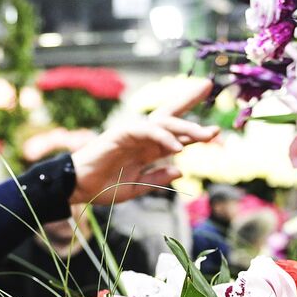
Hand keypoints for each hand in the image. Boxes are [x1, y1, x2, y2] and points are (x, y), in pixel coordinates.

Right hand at [69, 79, 218, 205]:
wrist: (79, 188)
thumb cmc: (103, 187)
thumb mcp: (138, 187)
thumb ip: (158, 177)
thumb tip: (181, 170)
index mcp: (148, 149)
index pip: (174, 132)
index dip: (194, 128)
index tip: (217, 130)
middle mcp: (143, 137)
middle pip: (172, 116)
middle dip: (193, 108)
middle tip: (217, 121)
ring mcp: (133, 133)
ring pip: (164, 123)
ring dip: (187, 129)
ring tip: (207, 136)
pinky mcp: (121, 133)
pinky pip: (147, 131)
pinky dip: (163, 137)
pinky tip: (177, 147)